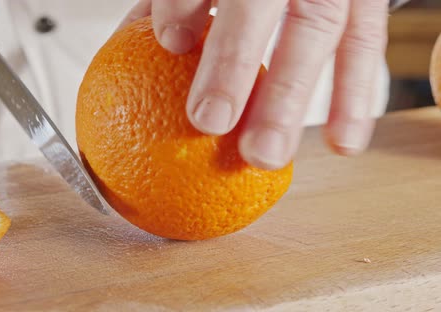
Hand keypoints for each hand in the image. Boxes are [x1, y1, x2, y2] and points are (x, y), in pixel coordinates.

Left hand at [118, 0, 388, 169]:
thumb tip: (169, 42)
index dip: (184, 3)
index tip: (171, 45)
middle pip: (259, 4)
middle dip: (234, 65)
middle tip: (208, 122)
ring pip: (317, 29)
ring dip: (290, 98)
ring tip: (265, 155)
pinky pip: (366, 43)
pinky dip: (355, 96)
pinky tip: (343, 144)